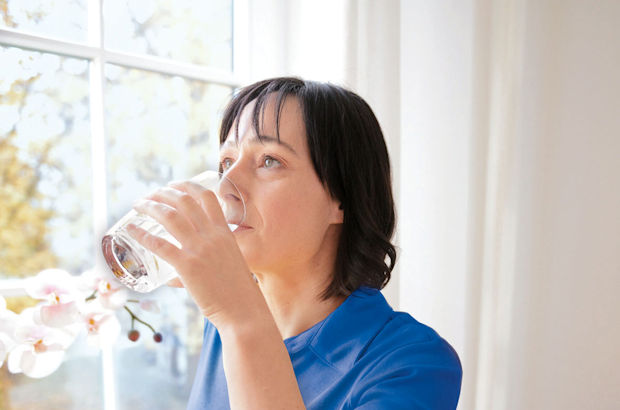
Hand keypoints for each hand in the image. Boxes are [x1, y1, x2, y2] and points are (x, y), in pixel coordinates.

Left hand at [126, 181, 263, 328]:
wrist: (244, 311)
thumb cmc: (238, 292)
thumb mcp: (229, 264)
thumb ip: (208, 262)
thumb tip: (175, 277)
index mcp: (225, 233)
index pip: (206, 197)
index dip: (187, 186)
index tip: (172, 185)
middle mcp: (212, 236)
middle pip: (184, 201)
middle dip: (163, 193)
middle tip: (149, 195)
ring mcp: (200, 250)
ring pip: (170, 217)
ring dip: (150, 207)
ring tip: (138, 205)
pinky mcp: (188, 267)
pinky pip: (160, 245)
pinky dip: (142, 235)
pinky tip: (131, 230)